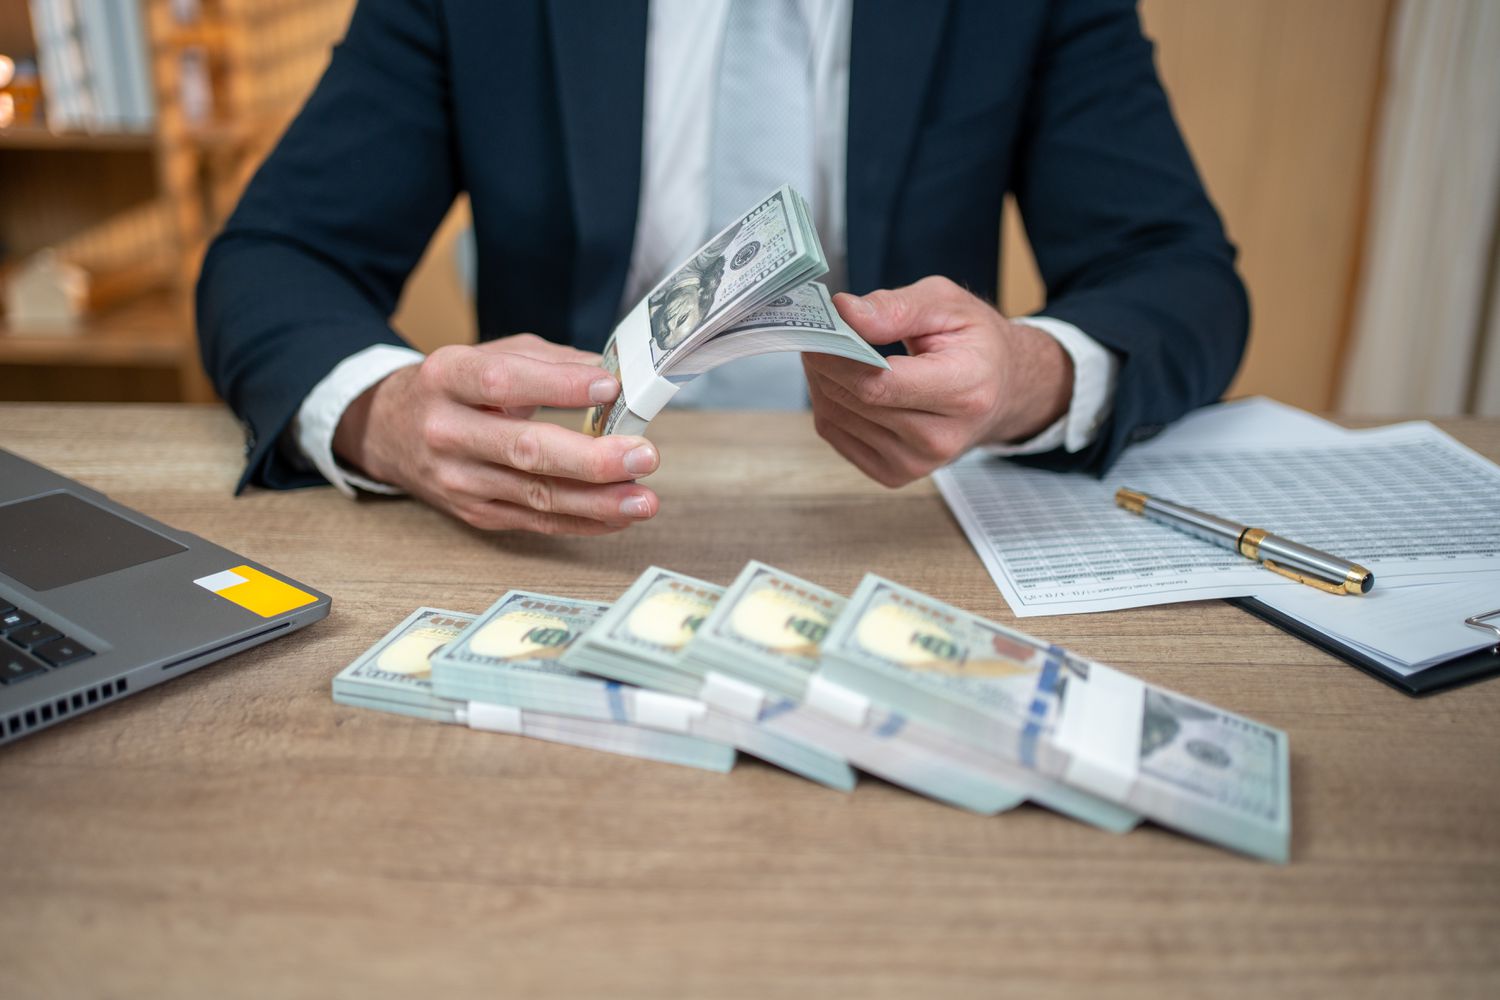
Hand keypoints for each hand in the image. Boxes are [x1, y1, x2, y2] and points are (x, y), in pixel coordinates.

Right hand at [333, 333, 660, 533]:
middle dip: (590, 458)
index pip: (503, 382)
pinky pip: (536, 521)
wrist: (389, 431)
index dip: (558, 386)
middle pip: (524, 450)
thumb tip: (613, 375)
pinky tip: (619, 515)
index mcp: (448, 377)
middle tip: (642, 456)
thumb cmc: (454, 389)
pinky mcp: (475, 513)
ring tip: (643, 499)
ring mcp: (458, 479)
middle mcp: (447, 431)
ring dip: (597, 501)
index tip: (609, 387)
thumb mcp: (489, 355)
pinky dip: (583, 521)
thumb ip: (550, 362)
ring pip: (535, 495)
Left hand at [804, 276, 1073, 487]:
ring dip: (822, 381)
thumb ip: (896, 308)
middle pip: (854, 399)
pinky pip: (836, 434)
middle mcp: (941, 437)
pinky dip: (828, 403)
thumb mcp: (947, 304)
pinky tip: (843, 381)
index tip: (818, 327)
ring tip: (833, 352)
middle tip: (817, 331)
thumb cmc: (974, 344)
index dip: (837, 355)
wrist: (1001, 390)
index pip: (879, 383)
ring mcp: (916, 463)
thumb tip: (845, 312)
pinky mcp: (894, 474)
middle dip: (824, 361)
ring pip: (836, 417)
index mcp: (964, 391)